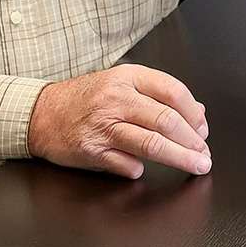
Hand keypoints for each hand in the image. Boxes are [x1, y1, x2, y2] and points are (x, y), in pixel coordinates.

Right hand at [28, 63, 210, 179]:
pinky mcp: (92, 150)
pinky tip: (142, 169)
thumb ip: (158, 95)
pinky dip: (139, 169)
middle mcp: (117, 99)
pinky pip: (126, 164)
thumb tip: (197, 113)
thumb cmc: (85, 99)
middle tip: (204, 154)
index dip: (194, 113)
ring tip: (196, 165)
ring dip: (180, 158)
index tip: (203, 129)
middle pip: (166, 121)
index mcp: (128, 77)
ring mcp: (103, 126)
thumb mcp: (122, 84)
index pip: (173, 92)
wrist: (41, 113)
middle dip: (193, 141)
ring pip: (152, 144)